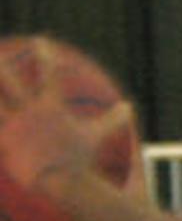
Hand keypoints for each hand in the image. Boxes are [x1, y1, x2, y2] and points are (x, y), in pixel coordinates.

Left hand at [0, 38, 137, 196]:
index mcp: (52, 106)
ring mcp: (15, 125)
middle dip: (3, 67)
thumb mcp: (97, 135)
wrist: (60, 180)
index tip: (41, 41)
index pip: (49, 74)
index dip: (46, 55)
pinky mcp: (4, 139)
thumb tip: (129, 107)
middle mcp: (31, 111)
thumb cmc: (79, 158)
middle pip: (11, 83)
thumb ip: (113, 119)